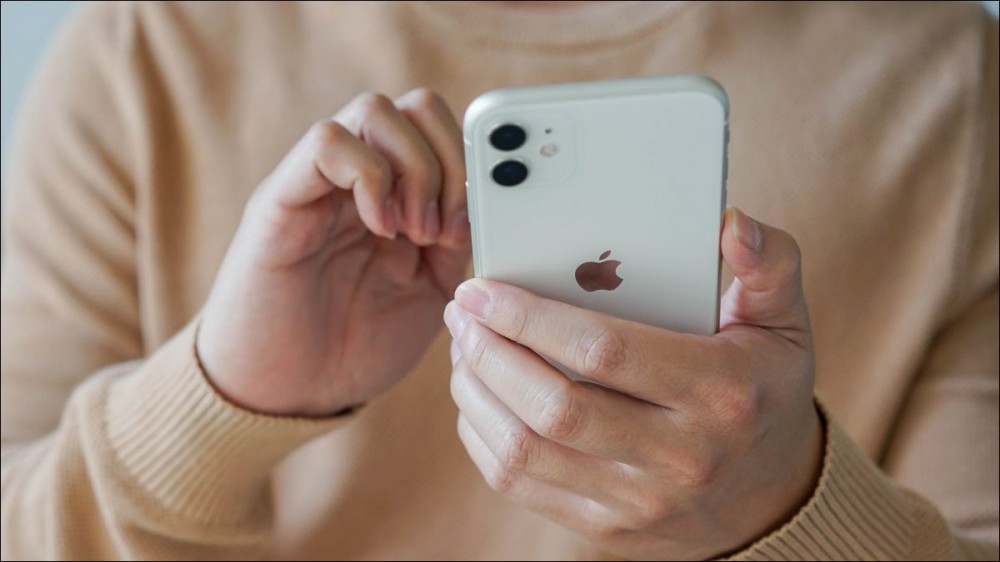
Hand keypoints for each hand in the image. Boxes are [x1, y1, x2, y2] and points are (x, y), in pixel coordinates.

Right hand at [198, 89, 469, 416]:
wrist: (289, 394)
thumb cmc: (356, 346)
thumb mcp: (431, 293)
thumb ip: (458, 242)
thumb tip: (487, 202)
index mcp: (399, 195)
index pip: (442, 129)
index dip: (470, 163)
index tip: (473, 225)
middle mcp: (359, 178)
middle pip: (416, 107)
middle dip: (447, 160)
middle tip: (442, 228)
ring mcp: (320, 184)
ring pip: (374, 110)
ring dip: (413, 169)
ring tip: (413, 233)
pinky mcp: (281, 200)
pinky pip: (326, 143)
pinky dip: (367, 177)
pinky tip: (378, 229)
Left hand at [445, 208, 822, 559]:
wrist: (771, 497)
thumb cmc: (763, 393)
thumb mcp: (784, 325)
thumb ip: (766, 265)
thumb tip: (730, 223)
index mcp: (719, 393)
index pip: (604, 351)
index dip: (531, 317)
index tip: (483, 289)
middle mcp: (680, 455)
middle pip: (554, 406)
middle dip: (490, 352)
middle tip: (461, 313)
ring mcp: (639, 500)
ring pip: (526, 451)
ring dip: (476, 393)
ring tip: (463, 348)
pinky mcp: (607, 527)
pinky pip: (522, 486)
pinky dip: (483, 437)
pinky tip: (477, 397)